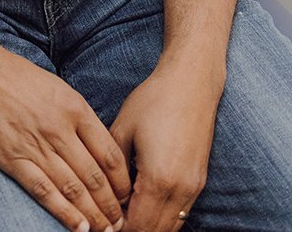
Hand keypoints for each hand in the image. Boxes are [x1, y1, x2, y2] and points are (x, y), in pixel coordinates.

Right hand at [0, 43, 131, 231]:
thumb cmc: (20, 78)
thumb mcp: (59, 88)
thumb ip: (81, 118)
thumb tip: (102, 151)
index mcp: (75, 108)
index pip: (110, 154)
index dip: (122, 183)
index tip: (128, 198)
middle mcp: (59, 129)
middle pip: (95, 177)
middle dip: (112, 206)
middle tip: (121, 224)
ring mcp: (36, 145)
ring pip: (73, 188)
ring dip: (93, 215)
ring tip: (105, 231)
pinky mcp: (14, 159)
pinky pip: (44, 191)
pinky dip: (64, 213)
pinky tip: (78, 227)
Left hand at [111, 66, 217, 231]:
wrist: (191, 84)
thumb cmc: (153, 101)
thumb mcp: (122, 129)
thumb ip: (113, 167)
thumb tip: (107, 193)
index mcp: (158, 179)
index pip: (137, 226)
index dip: (117, 228)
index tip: (101, 220)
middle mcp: (180, 190)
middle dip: (132, 230)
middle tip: (110, 219)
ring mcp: (193, 188)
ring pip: (171, 227)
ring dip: (149, 226)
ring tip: (126, 213)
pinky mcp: (199, 182)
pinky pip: (182, 214)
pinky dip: (164, 218)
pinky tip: (146, 205)